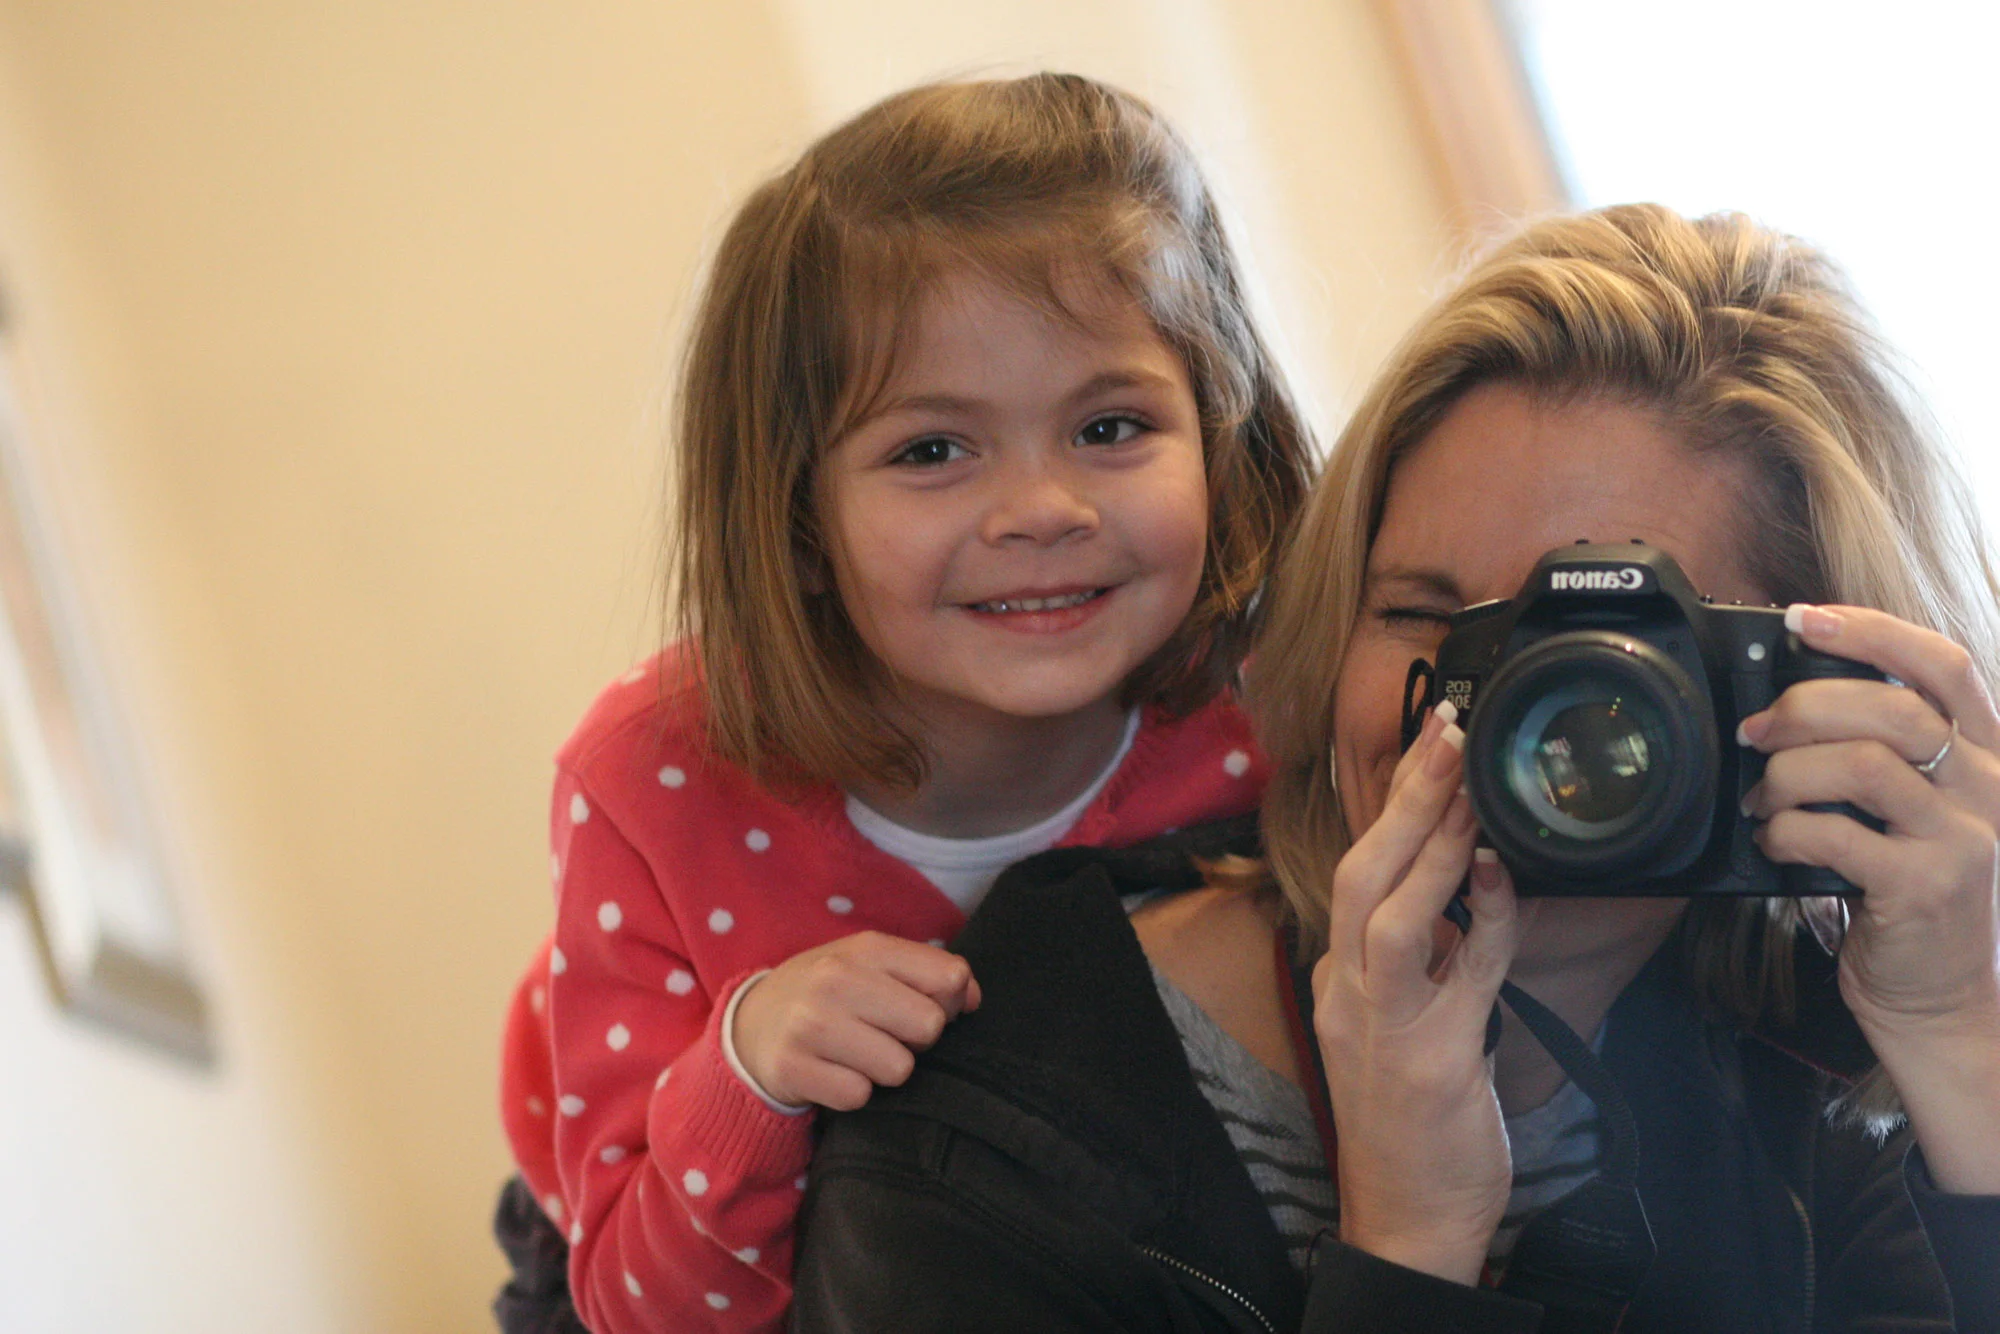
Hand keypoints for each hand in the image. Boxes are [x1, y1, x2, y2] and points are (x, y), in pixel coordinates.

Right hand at [732, 932, 980, 1110]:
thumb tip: (972, 999)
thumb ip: (929, 973)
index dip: (950, 1001)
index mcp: (866, 948)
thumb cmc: (830, 993)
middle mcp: (836, 980)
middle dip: (916, 1039)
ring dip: (884, 1070)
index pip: (950, 976)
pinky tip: (833, 1072)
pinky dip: (852, 1092)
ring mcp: (811, 1025)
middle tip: (885, 1034)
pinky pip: (859, 1096)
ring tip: (857, 1053)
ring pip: (899, 1069)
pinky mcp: (793, 1069)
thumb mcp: (873, 966)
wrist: (751, 1023)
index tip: (922, 1006)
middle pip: (930, 1025)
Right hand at [1313, 704, 1522, 1283]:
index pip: (1358, 874)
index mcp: (1338, 981)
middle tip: (1446, 728)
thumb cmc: (1416, 1128)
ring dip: (1431, 841)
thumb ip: (1426, 963)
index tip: (1431, 745)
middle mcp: (1345, 994)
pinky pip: (1460, 970)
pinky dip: (1483, 916)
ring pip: (1389, 913)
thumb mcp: (1404, 1029)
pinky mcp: (1430, 1059)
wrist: (1409, 1223)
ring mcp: (1381, 1026)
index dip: (1393, 806)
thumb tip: (1463, 894)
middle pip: (1360, 875)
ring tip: (1467, 778)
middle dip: (1403, 797)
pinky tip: (1503, 872)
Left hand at [1742, 603, 1999, 1191]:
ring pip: (1864, 765)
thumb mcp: (1909, 814)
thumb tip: (1788, 704)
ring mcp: (1965, 838)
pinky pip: (1839, 834)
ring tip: (1761, 800)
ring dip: (1789, 774)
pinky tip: (1773, 842)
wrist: (1944, 1000)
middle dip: (1805, 706)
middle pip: (1894, 708)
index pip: (1943, 665)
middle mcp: (1987, 788)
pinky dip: (1787, 831)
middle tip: (1754, 732)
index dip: (1871, 631)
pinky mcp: (1928, 887)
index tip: (1802, 618)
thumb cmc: (1909, 896)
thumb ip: (1877, 757)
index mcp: (1983, 757)